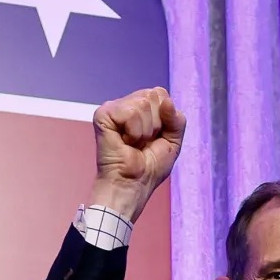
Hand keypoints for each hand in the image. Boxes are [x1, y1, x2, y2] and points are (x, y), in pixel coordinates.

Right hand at [89, 87, 184, 222]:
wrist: (133, 185)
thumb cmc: (149, 168)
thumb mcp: (173, 141)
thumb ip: (176, 119)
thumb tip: (167, 101)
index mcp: (142, 107)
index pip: (161, 94)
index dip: (165, 118)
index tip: (155, 138)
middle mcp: (126, 104)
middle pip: (154, 95)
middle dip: (156, 124)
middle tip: (143, 142)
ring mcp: (113, 108)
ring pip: (143, 103)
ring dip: (144, 131)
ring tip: (133, 144)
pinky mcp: (103, 114)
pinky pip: (131, 113)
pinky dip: (134, 132)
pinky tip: (125, 142)